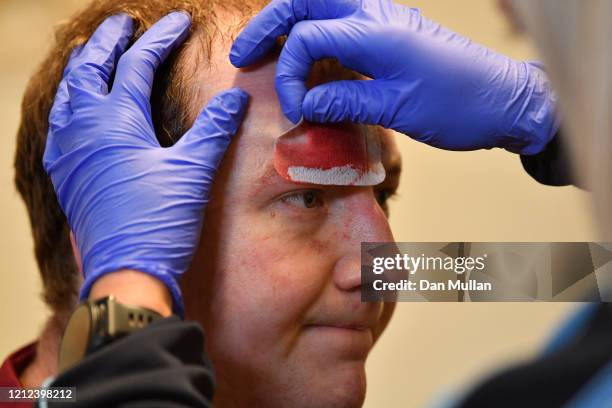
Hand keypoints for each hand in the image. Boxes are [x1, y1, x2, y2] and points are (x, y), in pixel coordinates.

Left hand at [44, 13, 248, 314]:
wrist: (127, 270)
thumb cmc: (159, 220)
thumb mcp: (193, 171)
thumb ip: (213, 128)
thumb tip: (236, 97)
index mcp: (115, 121)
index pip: (137, 64)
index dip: (159, 39)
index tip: (178, 21)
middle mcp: (84, 129)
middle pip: (91, 69)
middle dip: (109, 41)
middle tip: (123, 22)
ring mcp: (69, 152)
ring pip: (68, 94)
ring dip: (82, 67)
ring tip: (93, 53)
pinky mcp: (66, 174)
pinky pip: (58, 124)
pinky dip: (69, 102)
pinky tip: (76, 108)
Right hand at [230, 0, 557, 153]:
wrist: (505, 100)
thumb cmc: (459, 106)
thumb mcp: (398, 110)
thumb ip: (344, 101)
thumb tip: (302, 103)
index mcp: (377, 32)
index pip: (308, 38)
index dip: (288, 74)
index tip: (292, 110)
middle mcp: (377, 16)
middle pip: (306, 1)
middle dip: (270, 24)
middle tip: (244, 53)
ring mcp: (384, 21)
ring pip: (322, 7)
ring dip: (290, 25)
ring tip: (264, 51)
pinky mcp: (391, 34)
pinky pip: (342, 25)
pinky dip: (316, 38)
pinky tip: (306, 61)